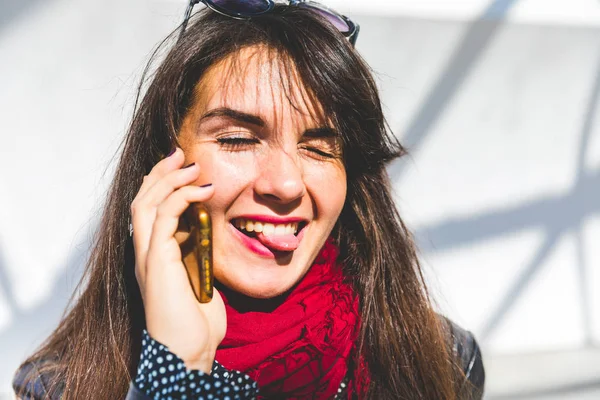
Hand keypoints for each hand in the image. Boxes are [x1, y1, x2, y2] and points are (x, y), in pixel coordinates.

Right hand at [130, 148, 225, 372]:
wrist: (189, 350)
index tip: (180, 167)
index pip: (148, 210)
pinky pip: (164, 217)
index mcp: (153, 256)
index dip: (160, 185)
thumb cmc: (196, 321)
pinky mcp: (157, 261)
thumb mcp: (198, 277)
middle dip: (160, 173)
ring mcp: (147, 256)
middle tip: (180, 153)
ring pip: (145, 203)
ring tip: (191, 164)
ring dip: (168, 179)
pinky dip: (181, 198)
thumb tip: (204, 231)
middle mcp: (144, 253)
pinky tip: (202, 190)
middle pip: (141, 200)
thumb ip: (195, 253)